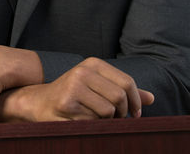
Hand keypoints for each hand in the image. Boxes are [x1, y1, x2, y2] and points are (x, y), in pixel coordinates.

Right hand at [0, 57, 153, 121]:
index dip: (135, 101)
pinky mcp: (66, 103)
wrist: (37, 103)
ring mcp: (74, 86)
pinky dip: (92, 126)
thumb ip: (123, 91)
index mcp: (93, 63)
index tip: (135, 114)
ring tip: (96, 120)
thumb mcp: (98, 87)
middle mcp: (84, 71)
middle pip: (119, 97)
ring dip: (107, 122)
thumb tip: (151, 98)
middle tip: (116, 120)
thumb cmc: (73, 96)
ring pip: (108, 111)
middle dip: (122, 114)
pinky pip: (93, 121)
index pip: (127, 82)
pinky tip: (81, 122)